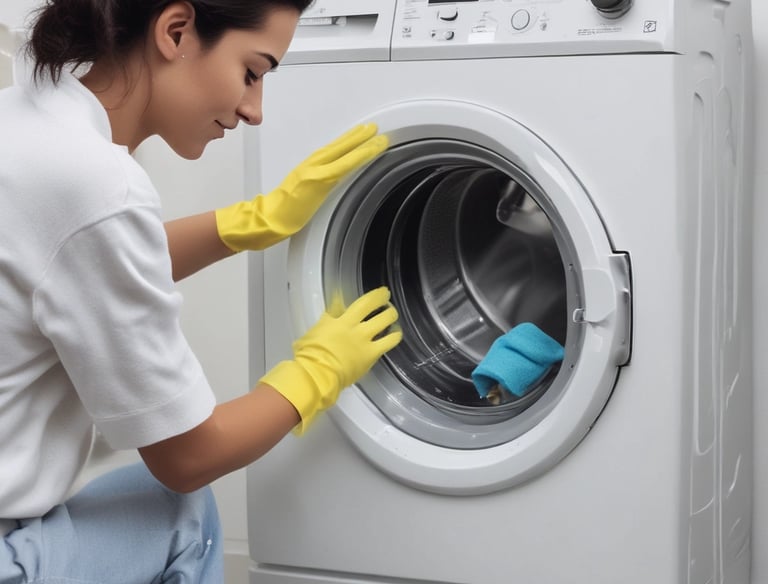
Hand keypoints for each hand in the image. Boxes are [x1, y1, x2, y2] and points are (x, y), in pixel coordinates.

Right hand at [215, 123, 387, 251]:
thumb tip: (329, 182)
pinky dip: (359, 156)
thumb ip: (315, 183)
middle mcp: (312, 165)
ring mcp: (317, 171)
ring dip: (362, 143)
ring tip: (378, 136)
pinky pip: (345, 165)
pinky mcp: (321, 180)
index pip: (331, 150)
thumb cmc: (283, 209)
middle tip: (373, 128)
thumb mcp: (301, 191)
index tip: (359, 134)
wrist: (270, 217)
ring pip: (344, 152)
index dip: (346, 141)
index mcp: (307, 167)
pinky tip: (370, 150)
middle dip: (357, 136)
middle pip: (338, 146)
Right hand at [260, 287, 401, 433]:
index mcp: (341, 320)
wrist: (317, 374)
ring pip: (386, 320)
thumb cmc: (309, 354)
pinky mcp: (372, 354)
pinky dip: (394, 336)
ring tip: (393, 318)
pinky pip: (390, 341)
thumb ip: (327, 321)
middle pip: (375, 307)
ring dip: (392, 316)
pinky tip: (395, 334)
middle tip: (387, 300)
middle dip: (384, 300)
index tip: (382, 292)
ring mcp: (365, 340)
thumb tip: (334, 310)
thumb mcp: (315, 331)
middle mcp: (356, 327)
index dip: (375, 295)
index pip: (362, 302)